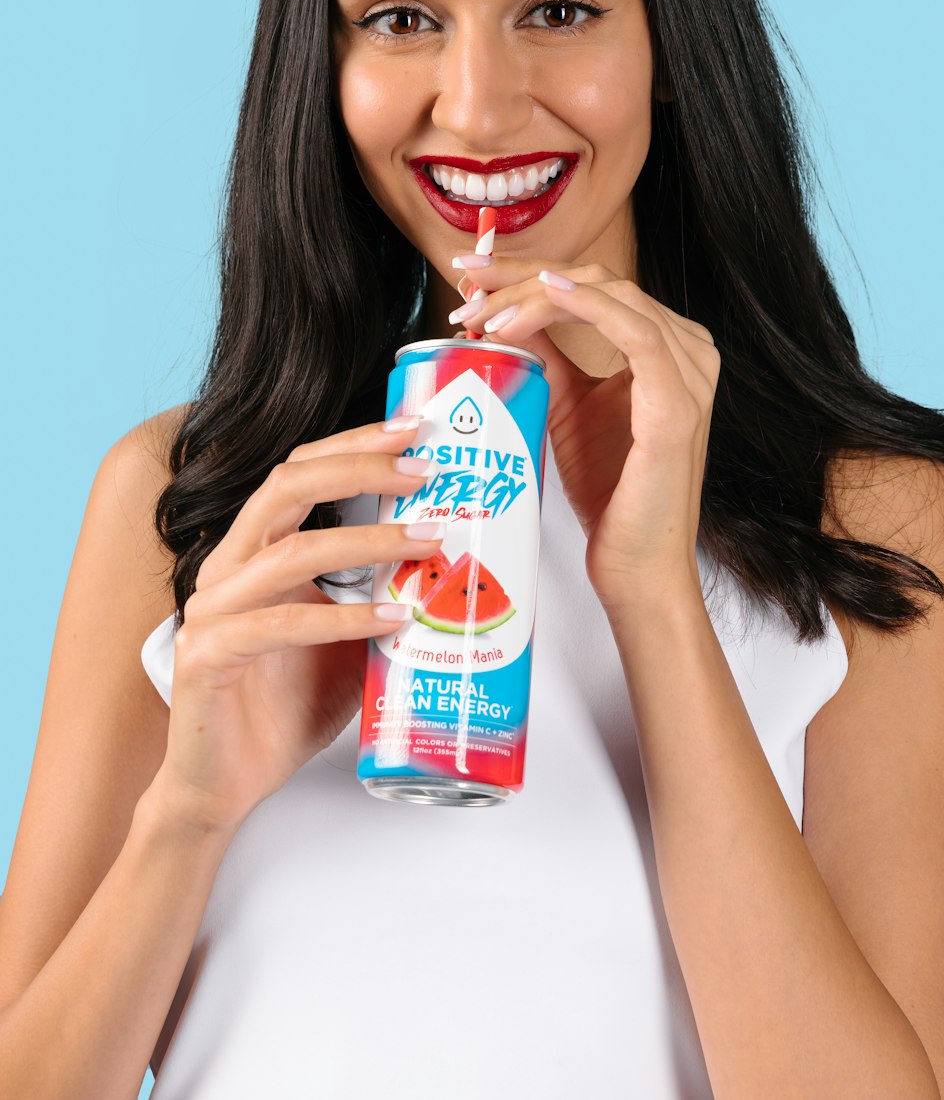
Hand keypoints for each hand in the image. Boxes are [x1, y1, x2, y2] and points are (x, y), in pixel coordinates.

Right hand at [151, 420, 443, 834]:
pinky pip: (281, 623)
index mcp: (256, 550)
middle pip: (288, 484)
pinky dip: (342, 618)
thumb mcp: (349, 642)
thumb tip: (460, 571)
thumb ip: (383, 598)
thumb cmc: (284, 708)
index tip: (418, 429)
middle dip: (361, 465)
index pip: (300, 470)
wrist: (224, 787)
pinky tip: (392, 619)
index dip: (355, 443)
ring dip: (370, 540)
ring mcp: (214, 609)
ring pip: (293, 550)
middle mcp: (229, 566)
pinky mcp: (208, 656)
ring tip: (431, 541)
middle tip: (427, 468)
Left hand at [452, 258, 720, 615]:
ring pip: (610, 296)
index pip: (593, 285)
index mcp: (665, 346)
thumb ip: (546, 355)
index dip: (527, 271)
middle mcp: (688, 349)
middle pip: (599, 280)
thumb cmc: (610, 491)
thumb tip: (502, 312)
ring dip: (538, 293)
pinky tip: (546, 293)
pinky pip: (634, 333)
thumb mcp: (566, 405)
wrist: (636, 564)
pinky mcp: (677, 406)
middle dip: (523, 274)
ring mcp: (689, 374)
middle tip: (466, 283)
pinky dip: (589, 306)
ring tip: (484, 310)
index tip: (470, 277)